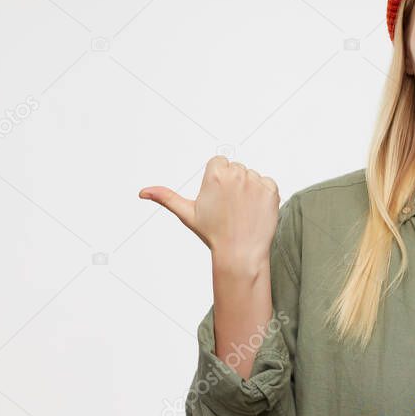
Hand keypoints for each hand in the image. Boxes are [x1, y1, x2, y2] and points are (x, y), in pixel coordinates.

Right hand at [139, 156, 279, 269]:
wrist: (241, 253)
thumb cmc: (213, 234)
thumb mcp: (187, 214)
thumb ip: (166, 198)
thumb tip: (143, 193)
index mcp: (215, 174)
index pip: (219, 162)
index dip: (217, 180)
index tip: (217, 198)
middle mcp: (237, 174)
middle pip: (235, 168)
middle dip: (233, 183)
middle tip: (229, 207)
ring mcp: (256, 182)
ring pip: (252, 176)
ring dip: (249, 189)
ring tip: (241, 211)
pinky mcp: (271, 190)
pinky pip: (267, 184)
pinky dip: (263, 195)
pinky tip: (254, 211)